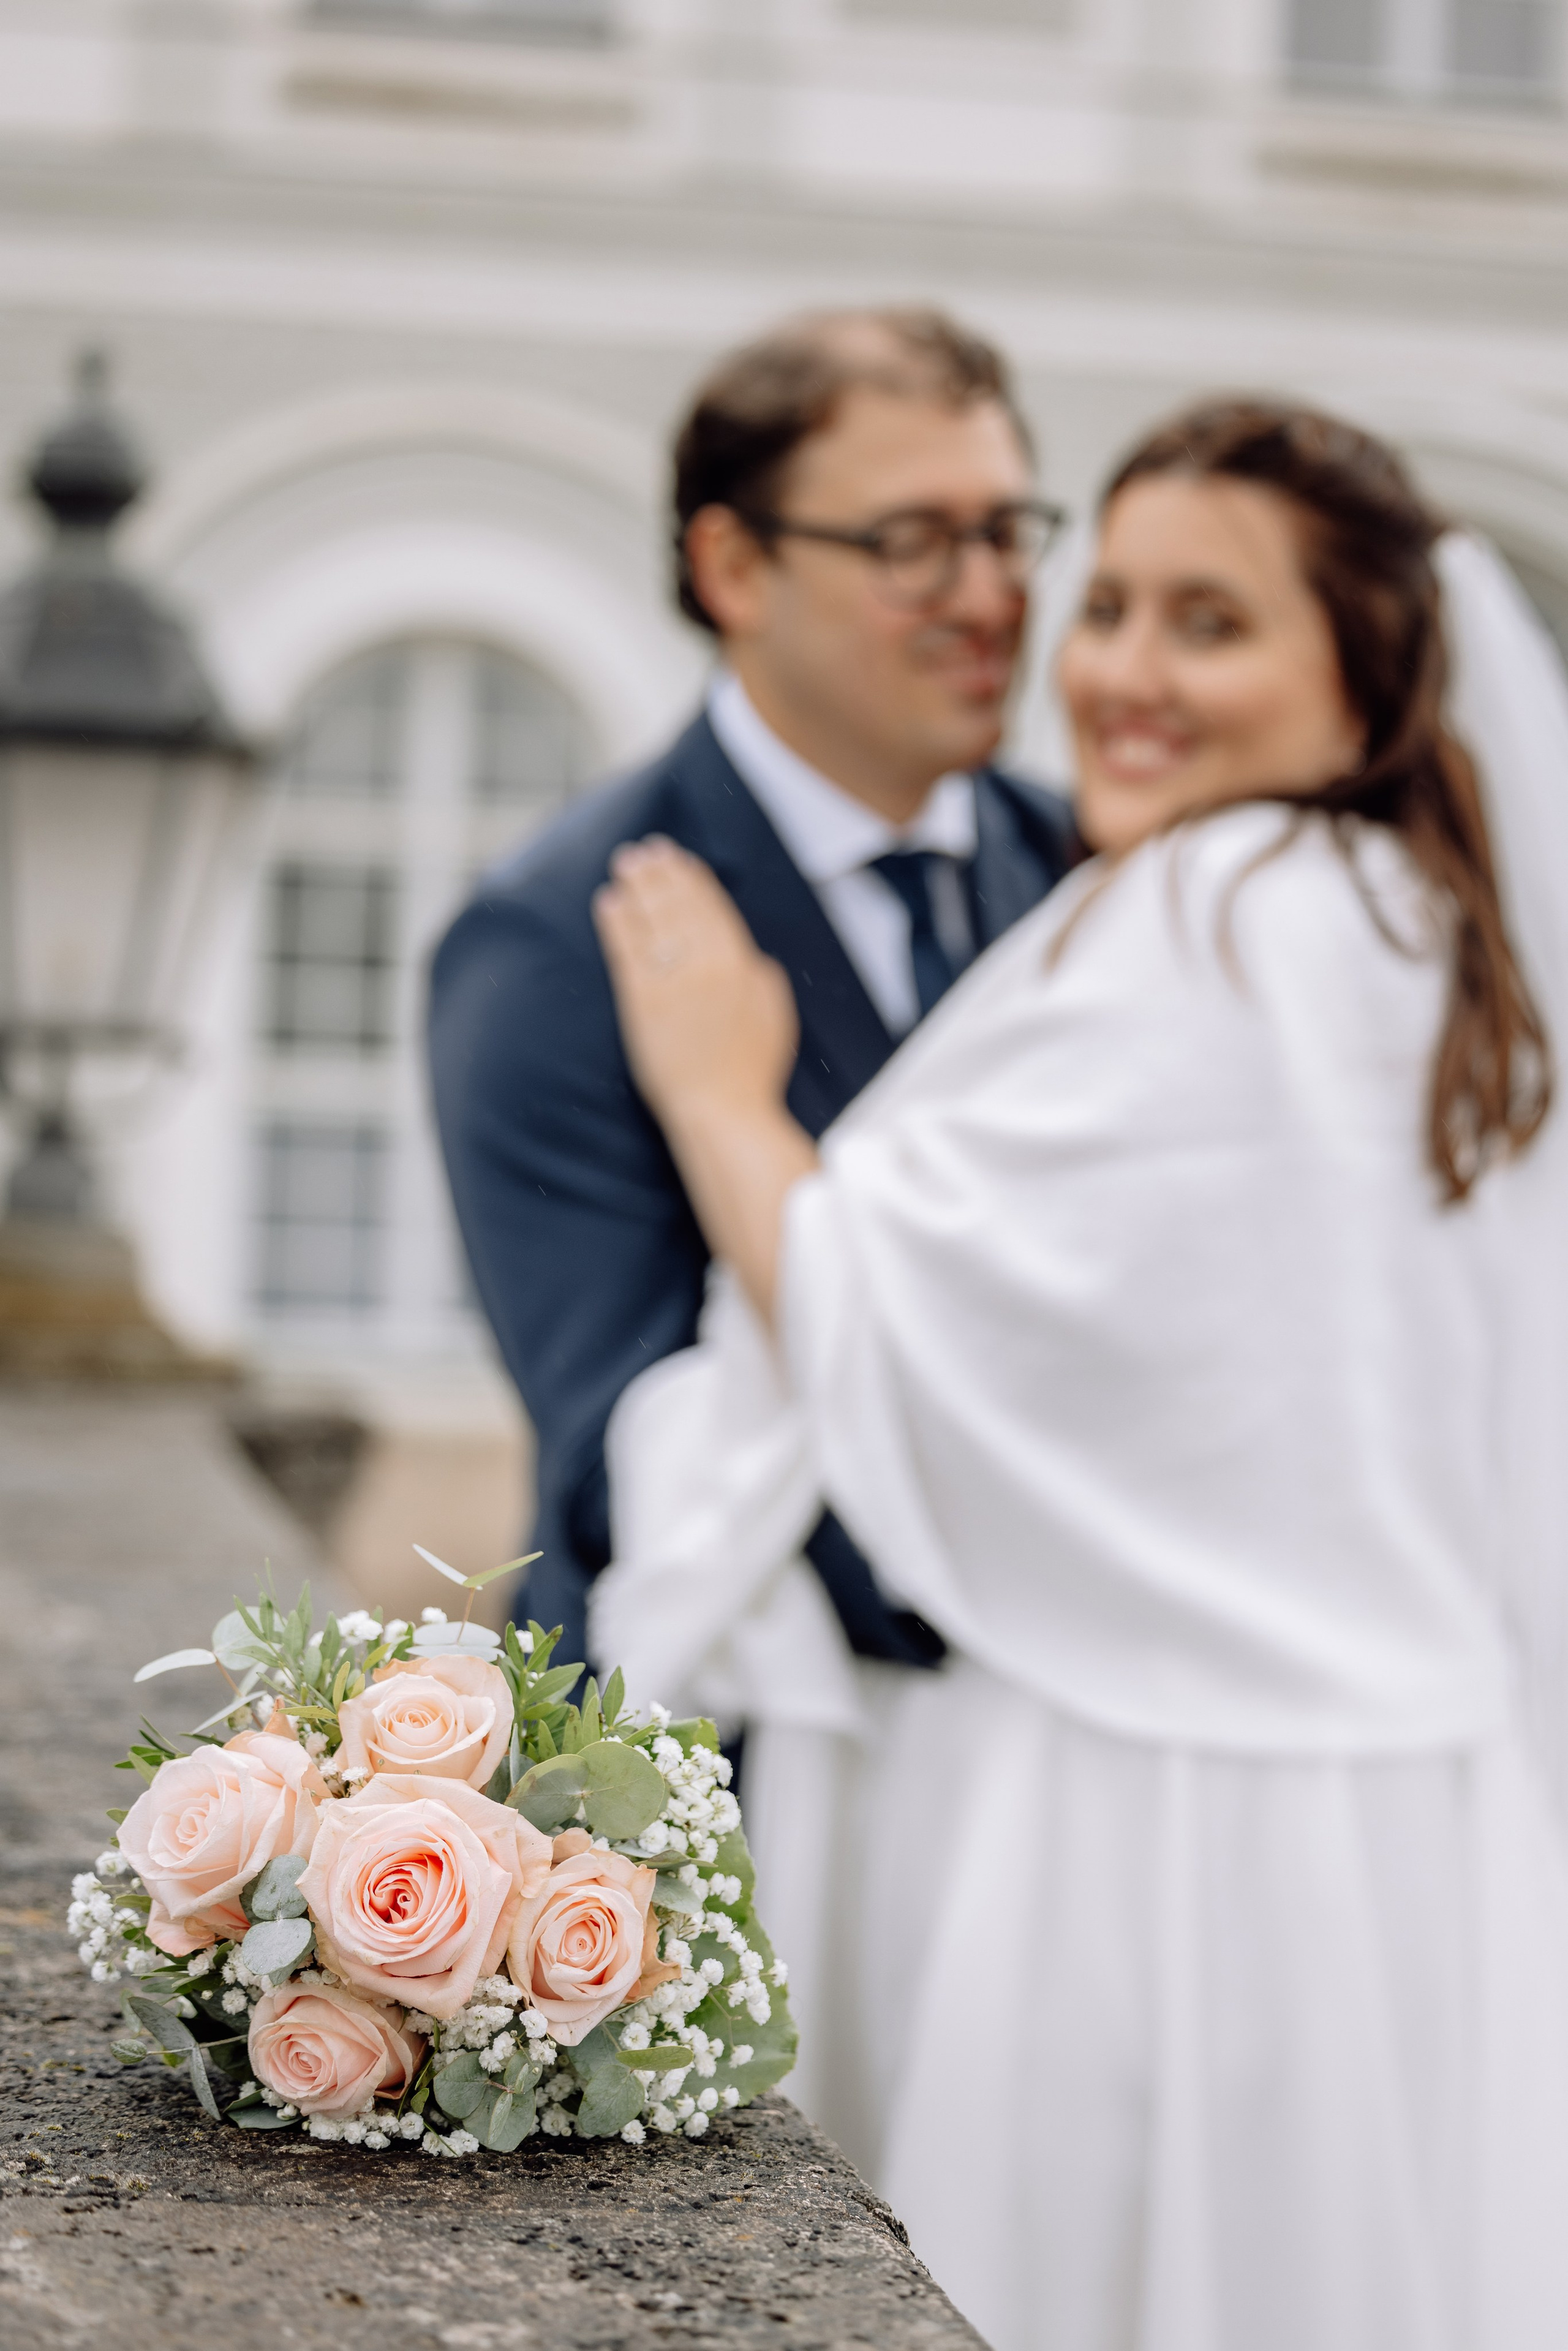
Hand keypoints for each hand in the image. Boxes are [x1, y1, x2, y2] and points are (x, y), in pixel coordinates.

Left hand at [593, 838, 798, 1131]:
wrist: (722, 1110)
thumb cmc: (752, 1070)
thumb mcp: (775, 1013)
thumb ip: (761, 974)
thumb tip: (748, 951)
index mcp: (741, 962)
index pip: (713, 908)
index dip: (695, 880)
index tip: (681, 859)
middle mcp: (705, 963)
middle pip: (679, 905)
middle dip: (662, 872)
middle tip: (646, 849)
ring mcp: (670, 980)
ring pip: (652, 920)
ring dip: (638, 886)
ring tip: (625, 864)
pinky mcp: (641, 1001)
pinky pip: (626, 950)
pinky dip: (617, 922)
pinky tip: (608, 902)